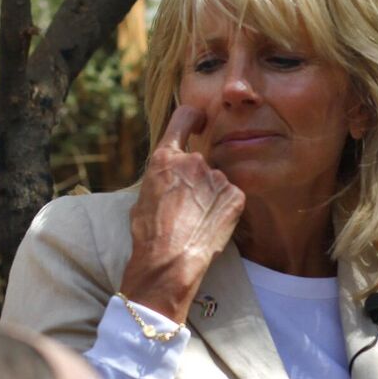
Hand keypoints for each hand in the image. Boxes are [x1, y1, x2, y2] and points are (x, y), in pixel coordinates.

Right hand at [119, 106, 244, 322]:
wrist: (169, 261)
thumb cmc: (149, 235)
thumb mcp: (142, 197)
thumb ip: (160, 177)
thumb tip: (166, 176)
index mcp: (165, 157)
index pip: (184, 117)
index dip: (193, 118)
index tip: (199, 123)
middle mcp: (193, 161)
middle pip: (200, 160)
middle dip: (196, 179)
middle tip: (187, 208)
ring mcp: (217, 177)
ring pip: (216, 182)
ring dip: (210, 196)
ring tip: (196, 222)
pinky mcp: (235, 196)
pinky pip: (231, 197)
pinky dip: (224, 209)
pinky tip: (210, 226)